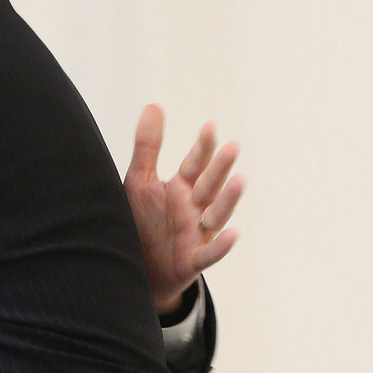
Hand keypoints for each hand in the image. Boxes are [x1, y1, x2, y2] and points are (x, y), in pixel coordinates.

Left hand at [125, 105, 244, 312]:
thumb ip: (148, 147)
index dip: (202, 147)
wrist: (133, 266)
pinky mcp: (192, 260)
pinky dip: (222, 245)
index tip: (209, 126)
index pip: (195, 164)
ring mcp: (196, 234)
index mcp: (181, 188)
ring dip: (228, 199)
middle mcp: (193, 208)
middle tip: (232, 146)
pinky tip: (234, 233)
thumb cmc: (141, 220)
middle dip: (220, 167)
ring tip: (239, 180)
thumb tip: (154, 105)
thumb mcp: (139, 181)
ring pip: (215, 214)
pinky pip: (210, 253)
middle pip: (209, 185)